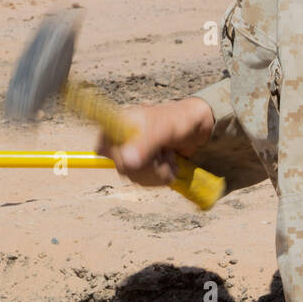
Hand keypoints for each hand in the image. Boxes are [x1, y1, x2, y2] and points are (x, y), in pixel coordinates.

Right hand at [96, 95, 214, 187]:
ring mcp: (134, 153)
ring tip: (170, 158)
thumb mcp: (164, 129)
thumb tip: (126, 163)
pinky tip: (170, 165)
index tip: (139, 159)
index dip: (119, 157)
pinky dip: (160, 178)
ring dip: (157, 173)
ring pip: (134, 177)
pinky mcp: (145, 165)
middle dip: (148, 167)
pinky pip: (145, 181)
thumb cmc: (181, 120)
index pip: (103, 147)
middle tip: (164, 155)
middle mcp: (124, 139)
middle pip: (122, 167)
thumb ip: (146, 144)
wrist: (199, 128)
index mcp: (121, 124)